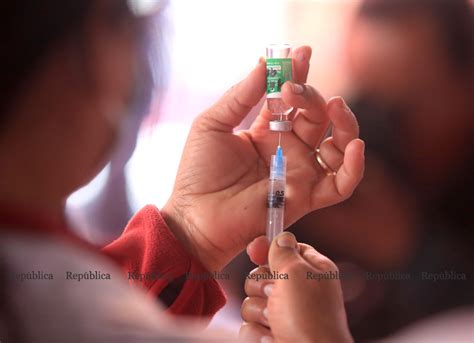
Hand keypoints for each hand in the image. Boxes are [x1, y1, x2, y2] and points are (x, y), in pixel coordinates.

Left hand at [162, 46, 364, 270]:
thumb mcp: (212, 124)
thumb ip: (240, 96)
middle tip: (293, 88)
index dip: (298, 76)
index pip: (291, 99)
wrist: (195, 216)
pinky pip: (341, 184)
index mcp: (265, 131)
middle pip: (316, 116)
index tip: (301, 54)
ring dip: (343, 122)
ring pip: (337, 143)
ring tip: (333, 105)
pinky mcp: (306, 197)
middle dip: (311, 95)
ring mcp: (299, 172)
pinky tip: (353, 144)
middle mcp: (286, 149)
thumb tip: (263, 64)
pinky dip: (354, 166)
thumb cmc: (198, 172)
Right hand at [240, 233, 352, 342]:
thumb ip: (284, 251)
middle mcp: (297, 292)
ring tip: (276, 322)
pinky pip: (248, 325)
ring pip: (251, 300)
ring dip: (259, 312)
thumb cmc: (309, 318)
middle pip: (261, 274)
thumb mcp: (296, 273)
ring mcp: (283, 315)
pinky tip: (273, 338)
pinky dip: (258, 333)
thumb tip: (281, 237)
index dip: (269, 248)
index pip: (286, 250)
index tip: (255, 251)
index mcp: (311, 271)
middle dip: (261, 286)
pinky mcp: (270, 335)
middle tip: (275, 295)